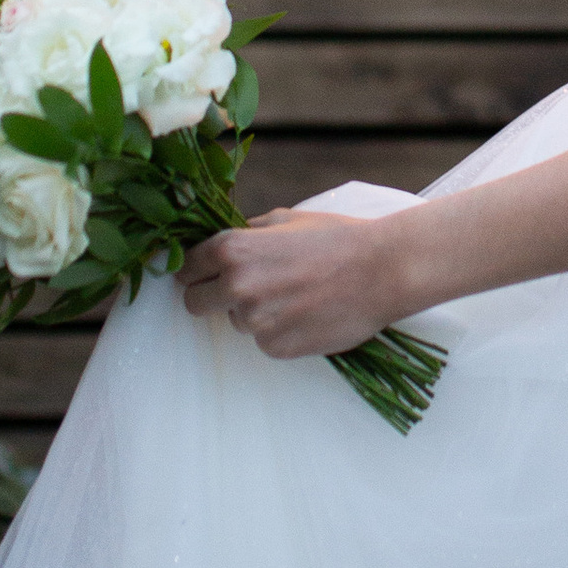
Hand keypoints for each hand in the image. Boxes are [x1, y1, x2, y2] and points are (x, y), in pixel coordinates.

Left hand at [178, 208, 422, 360]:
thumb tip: (218, 243)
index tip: (207, 272)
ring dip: (253, 312)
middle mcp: (236, 287)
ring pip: (235, 321)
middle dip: (212, 295)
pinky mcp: (275, 348)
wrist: (383, 270)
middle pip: (193, 302)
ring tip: (294, 294)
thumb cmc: (336, 237)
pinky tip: (306, 312)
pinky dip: (278, 330)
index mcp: (232, 250)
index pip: (184, 269)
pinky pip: (262, 341)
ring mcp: (255, 322)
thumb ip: (246, 233)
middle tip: (244, 287)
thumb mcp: (285, 219)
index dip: (195, 269)